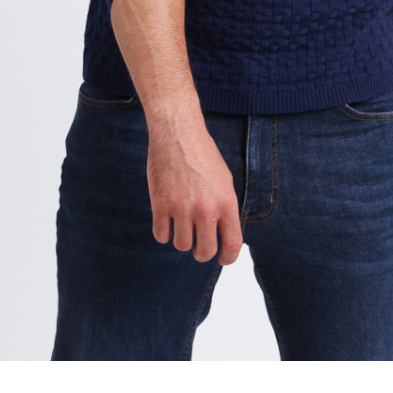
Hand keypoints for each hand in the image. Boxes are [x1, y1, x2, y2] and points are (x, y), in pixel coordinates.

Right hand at [147, 111, 242, 264]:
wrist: (178, 133)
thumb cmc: (202, 154)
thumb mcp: (224, 180)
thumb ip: (224, 208)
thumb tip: (223, 235)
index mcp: (226, 202)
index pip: (232, 244)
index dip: (228, 258)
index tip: (222, 259)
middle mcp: (205, 208)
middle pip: (204, 251)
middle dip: (201, 252)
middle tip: (198, 245)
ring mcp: (181, 207)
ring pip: (181, 245)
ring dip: (181, 239)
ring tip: (181, 224)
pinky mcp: (160, 204)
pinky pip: (161, 235)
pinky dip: (163, 232)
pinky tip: (166, 219)